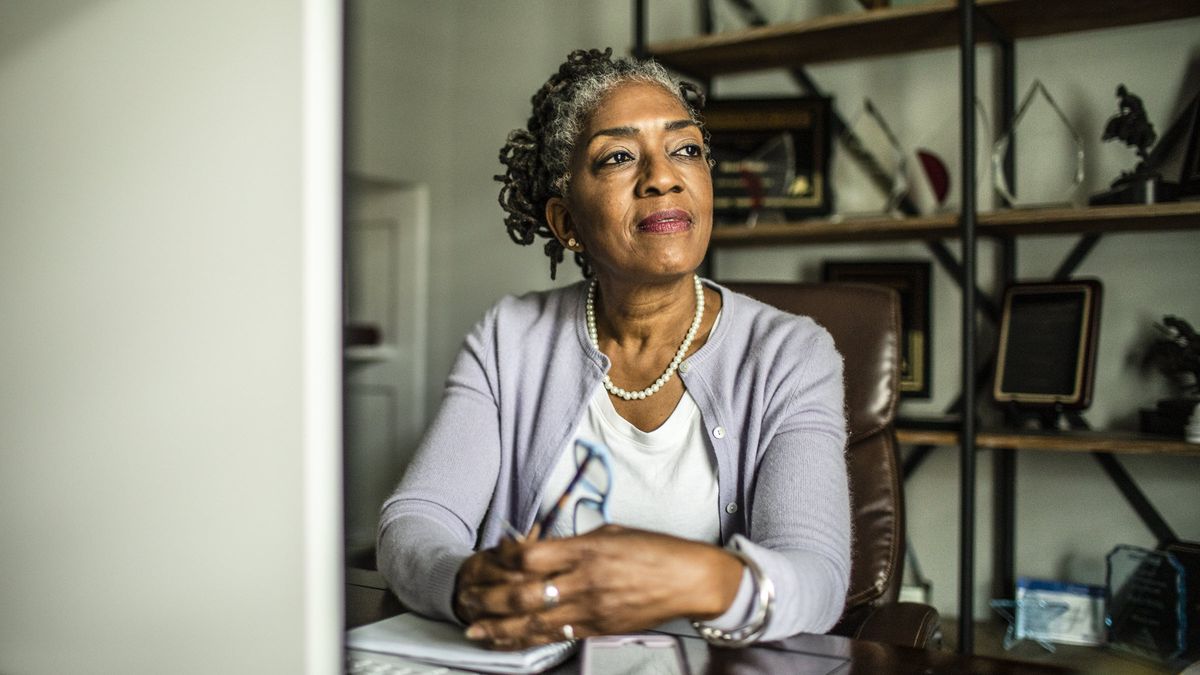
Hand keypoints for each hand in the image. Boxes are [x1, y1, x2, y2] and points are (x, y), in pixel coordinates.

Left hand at [455, 525, 742, 648]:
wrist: (691, 579)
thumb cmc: (655, 550)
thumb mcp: (612, 532)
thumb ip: (575, 542)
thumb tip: (543, 546)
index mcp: (587, 549)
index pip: (530, 555)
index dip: (503, 557)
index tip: (490, 556)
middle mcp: (584, 581)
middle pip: (524, 593)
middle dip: (490, 598)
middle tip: (466, 598)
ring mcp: (591, 609)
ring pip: (534, 623)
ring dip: (499, 628)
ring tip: (474, 630)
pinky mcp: (599, 629)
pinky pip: (556, 637)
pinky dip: (528, 641)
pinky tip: (509, 642)